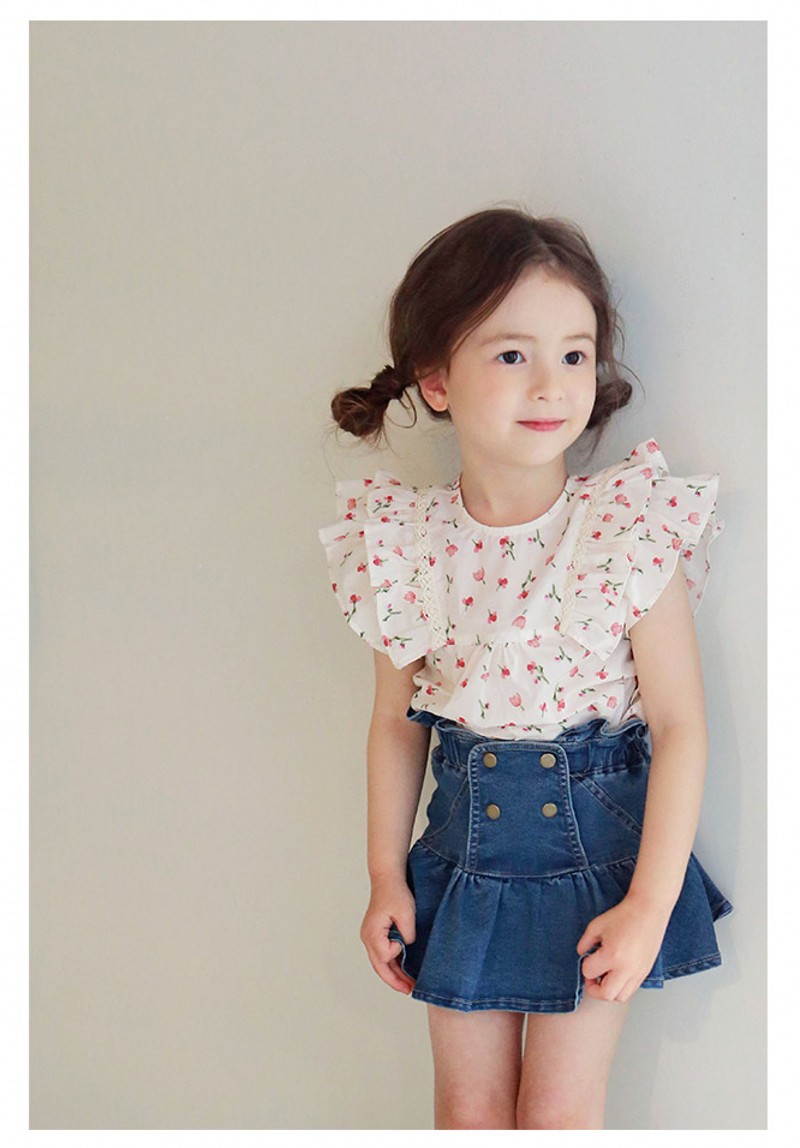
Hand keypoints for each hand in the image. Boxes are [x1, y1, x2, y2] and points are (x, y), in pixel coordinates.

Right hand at [360, 875, 416, 994]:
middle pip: (380, 966)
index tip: (405, 941)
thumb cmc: (395, 893)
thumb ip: (407, 934)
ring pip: (381, 962)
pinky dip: (393, 964)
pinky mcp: (377, 934)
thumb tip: (407, 947)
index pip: (385, 956)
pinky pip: (383, 954)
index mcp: (372, 933)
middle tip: (409, 990)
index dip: (398, 954)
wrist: (387, 878)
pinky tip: (403, 971)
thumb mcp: (406, 913)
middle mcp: (368, 938)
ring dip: (394, 974)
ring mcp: (371, 936)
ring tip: (408, 985)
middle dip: (395, 980)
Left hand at [576, 893, 671, 1002]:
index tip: (588, 957)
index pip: (590, 972)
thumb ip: (585, 942)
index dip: (585, 965)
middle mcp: (627, 968)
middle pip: (606, 995)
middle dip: (594, 988)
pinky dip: (622, 986)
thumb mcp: (596, 925)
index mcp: (612, 955)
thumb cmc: (624, 915)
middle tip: (592, 977)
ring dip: (610, 990)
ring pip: (620, 997)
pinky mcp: (646, 972)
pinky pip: (632, 989)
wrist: (648, 910)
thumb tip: (581, 954)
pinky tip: (617, 972)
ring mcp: (638, 972)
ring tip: (606, 975)